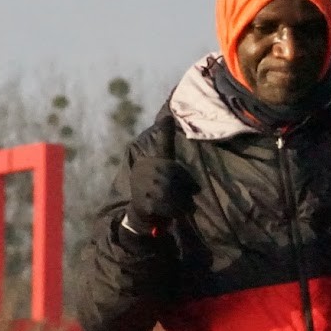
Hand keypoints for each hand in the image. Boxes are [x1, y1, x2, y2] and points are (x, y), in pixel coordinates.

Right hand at [124, 118, 197, 235]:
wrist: (141, 211)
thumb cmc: (156, 182)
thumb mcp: (162, 159)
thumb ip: (165, 140)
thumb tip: (167, 116)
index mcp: (149, 161)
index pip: (172, 168)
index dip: (184, 179)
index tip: (189, 185)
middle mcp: (142, 172)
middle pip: (173, 181)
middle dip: (184, 191)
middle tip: (188, 200)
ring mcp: (141, 188)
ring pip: (170, 194)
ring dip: (181, 203)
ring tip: (183, 207)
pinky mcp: (143, 204)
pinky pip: (166, 207)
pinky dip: (175, 211)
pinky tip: (175, 214)